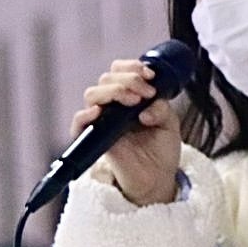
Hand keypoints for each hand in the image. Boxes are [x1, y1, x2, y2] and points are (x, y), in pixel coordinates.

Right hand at [72, 58, 181, 205]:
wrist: (158, 179)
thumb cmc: (161, 149)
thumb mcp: (169, 123)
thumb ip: (161, 107)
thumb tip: (145, 109)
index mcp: (129, 96)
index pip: (119, 71)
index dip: (132, 67)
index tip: (151, 75)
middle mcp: (112, 106)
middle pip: (106, 79)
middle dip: (129, 79)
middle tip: (147, 93)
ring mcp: (102, 121)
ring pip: (92, 94)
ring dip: (114, 91)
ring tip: (135, 101)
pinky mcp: (95, 140)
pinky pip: (78, 124)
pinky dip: (85, 115)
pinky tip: (100, 112)